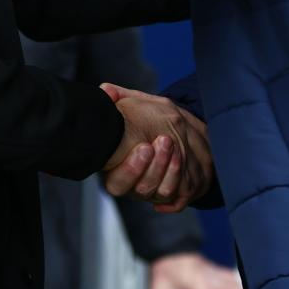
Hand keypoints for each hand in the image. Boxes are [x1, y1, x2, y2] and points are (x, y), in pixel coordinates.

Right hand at [101, 84, 212, 211]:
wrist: (172, 129)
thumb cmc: (146, 118)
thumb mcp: (134, 105)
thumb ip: (120, 99)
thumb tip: (107, 92)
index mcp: (116, 170)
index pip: (118, 182)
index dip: (131, 169)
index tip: (145, 146)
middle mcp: (133, 185)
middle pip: (142, 189)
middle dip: (155, 166)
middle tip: (164, 141)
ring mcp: (152, 191)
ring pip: (161, 192)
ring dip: (169, 170)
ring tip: (174, 146)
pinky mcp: (172, 193)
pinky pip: (178, 196)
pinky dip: (180, 179)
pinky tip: (181, 159)